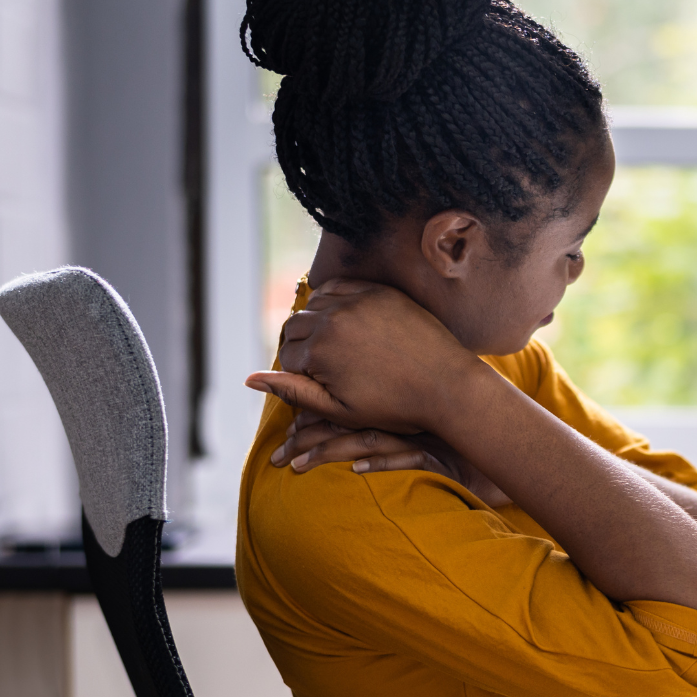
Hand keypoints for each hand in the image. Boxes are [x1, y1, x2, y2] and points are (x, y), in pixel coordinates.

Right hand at [246, 277, 480, 435]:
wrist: (448, 386)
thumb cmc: (394, 407)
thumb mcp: (339, 409)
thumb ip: (292, 391)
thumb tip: (249, 379)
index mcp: (319, 351)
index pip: (287, 356)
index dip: (298, 374)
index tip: (320, 386)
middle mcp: (333, 319)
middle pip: (295, 327)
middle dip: (303, 347)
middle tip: (328, 368)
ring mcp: (358, 301)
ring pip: (316, 305)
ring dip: (317, 322)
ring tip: (338, 347)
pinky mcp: (379, 291)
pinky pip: (342, 287)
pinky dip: (336, 301)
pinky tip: (346, 320)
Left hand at [272, 411, 514, 506]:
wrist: (510, 446)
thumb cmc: (464, 442)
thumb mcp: (423, 430)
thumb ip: (389, 429)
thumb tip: (350, 447)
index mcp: (394, 401)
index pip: (345, 403)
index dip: (310, 415)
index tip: (285, 432)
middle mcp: (403, 414)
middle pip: (345, 420)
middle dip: (306, 438)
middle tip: (276, 457)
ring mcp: (421, 434)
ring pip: (367, 438)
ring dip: (328, 452)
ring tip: (295, 467)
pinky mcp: (440, 455)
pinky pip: (406, 456)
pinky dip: (381, 463)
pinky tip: (357, 472)